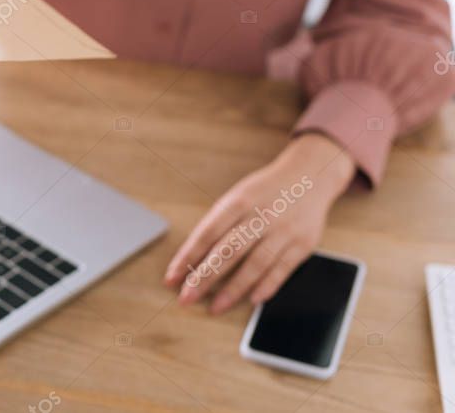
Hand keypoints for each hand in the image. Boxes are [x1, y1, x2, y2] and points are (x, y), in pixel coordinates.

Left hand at [163, 133, 355, 313]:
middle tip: (186, 297)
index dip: (188, 257)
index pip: (207, 233)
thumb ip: (219, 223)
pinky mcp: (303, 244)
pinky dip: (266, 286)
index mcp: (238, 201)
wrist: (310, 175)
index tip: (172, 277)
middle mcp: (261, 216)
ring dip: (233, 289)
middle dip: (205, 278)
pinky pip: (282, 270)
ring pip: (255, 264)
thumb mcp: (238, 196)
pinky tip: (251, 300)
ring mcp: (284, 231)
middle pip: (228, 251)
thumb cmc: (265, 190)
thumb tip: (193, 257)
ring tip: (215, 307)